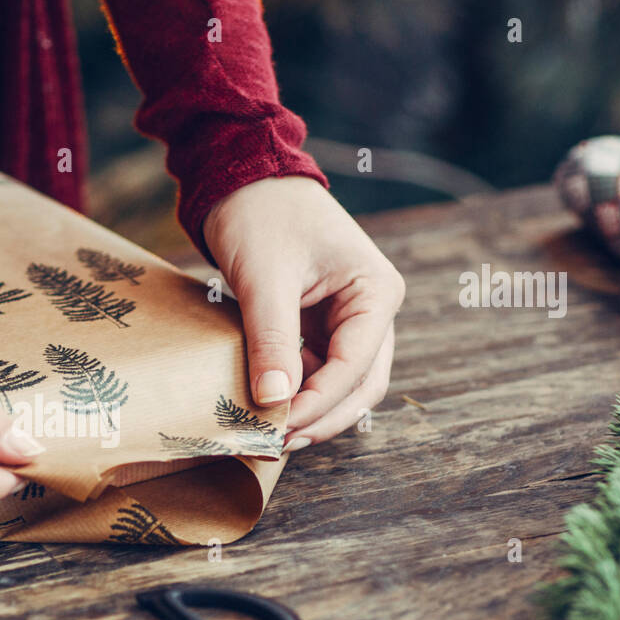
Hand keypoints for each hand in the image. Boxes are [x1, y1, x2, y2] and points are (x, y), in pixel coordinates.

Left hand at [203, 176, 403, 449]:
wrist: (244, 176)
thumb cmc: (261, 214)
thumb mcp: (264, 278)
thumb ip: (272, 339)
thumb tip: (274, 401)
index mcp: (376, 292)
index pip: (355, 366)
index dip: (318, 403)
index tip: (277, 427)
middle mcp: (372, 310)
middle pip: (360, 386)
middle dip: (320, 418)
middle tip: (274, 443)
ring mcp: (349, 320)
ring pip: (342, 386)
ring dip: (310, 411)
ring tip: (267, 434)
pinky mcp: (321, 326)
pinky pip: (316, 372)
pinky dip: (296, 393)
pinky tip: (265, 408)